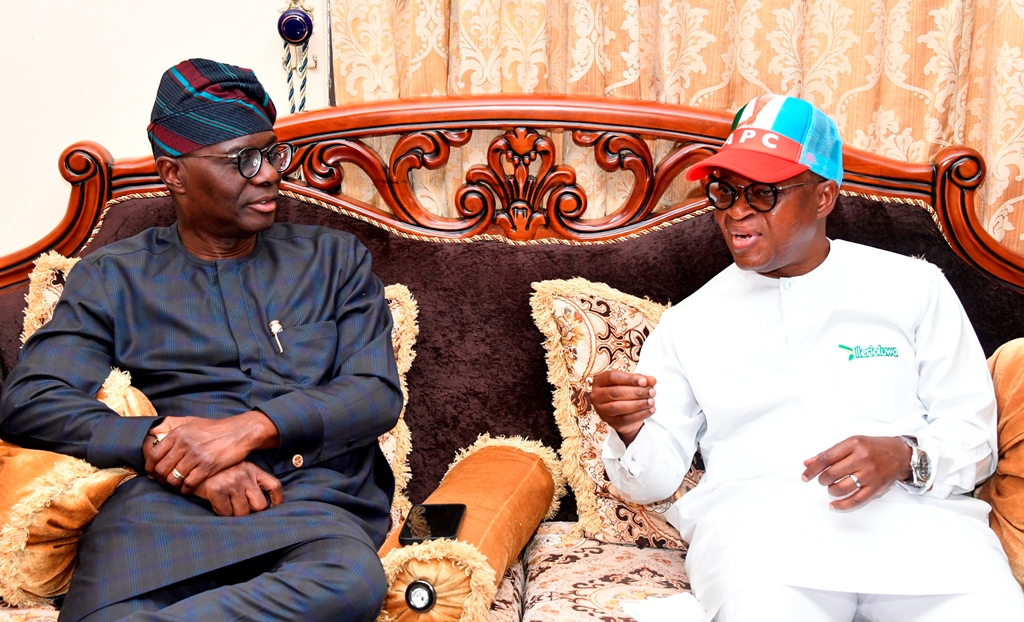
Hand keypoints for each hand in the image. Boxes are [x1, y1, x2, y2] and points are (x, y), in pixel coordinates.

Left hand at [145, 410, 278, 494]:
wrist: (240, 432)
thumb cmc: (216, 428)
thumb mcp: (192, 422)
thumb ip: (173, 426)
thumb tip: (153, 433)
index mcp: (179, 433)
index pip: (154, 454)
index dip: (150, 467)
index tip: (152, 473)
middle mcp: (185, 444)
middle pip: (162, 468)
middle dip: (160, 479)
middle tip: (164, 482)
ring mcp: (196, 456)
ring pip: (173, 478)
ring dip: (172, 485)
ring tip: (176, 486)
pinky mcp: (208, 466)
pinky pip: (189, 483)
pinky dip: (186, 489)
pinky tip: (188, 488)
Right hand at [193, 461, 283, 516]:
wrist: (191, 463)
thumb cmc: (216, 470)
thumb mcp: (237, 468)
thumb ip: (249, 481)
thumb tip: (261, 504)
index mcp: (252, 469)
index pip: (274, 485)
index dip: (277, 499)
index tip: (274, 507)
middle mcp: (245, 475)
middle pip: (260, 505)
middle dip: (250, 511)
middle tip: (240, 508)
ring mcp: (232, 483)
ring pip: (243, 513)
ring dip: (234, 513)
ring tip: (226, 504)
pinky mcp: (218, 490)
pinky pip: (226, 513)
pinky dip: (221, 513)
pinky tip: (215, 503)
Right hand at [590, 370, 657, 445]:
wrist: (622, 411)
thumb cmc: (625, 392)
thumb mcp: (632, 382)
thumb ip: (642, 380)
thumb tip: (652, 380)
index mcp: (599, 381)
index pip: (612, 377)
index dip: (629, 379)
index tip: (644, 381)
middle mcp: (597, 395)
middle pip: (616, 392)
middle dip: (636, 392)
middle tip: (651, 392)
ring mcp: (601, 410)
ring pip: (618, 407)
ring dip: (638, 404)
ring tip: (651, 401)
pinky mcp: (610, 422)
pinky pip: (625, 419)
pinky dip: (640, 414)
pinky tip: (650, 410)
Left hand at [802, 435, 911, 510]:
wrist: (900, 454)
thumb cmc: (872, 447)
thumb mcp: (851, 443)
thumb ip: (829, 453)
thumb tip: (808, 463)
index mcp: (853, 444)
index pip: (826, 458)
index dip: (812, 469)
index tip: (805, 476)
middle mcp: (862, 458)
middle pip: (832, 473)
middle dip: (822, 480)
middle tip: (823, 480)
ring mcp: (870, 474)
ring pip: (842, 487)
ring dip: (831, 490)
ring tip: (832, 488)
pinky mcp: (876, 487)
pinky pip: (856, 500)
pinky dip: (842, 504)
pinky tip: (834, 505)